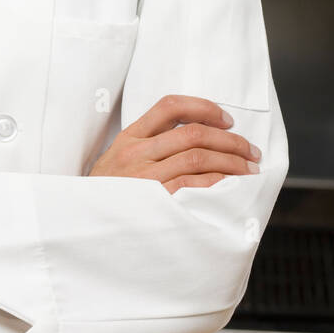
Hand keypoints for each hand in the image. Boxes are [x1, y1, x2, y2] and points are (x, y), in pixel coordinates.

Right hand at [88, 95, 260, 193]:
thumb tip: (197, 140)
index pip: (169, 106)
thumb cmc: (108, 197)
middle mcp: (136, 153)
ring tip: (248, 170)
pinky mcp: (154, 203)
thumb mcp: (117, 162)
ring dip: (231, 162)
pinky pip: (193, 185)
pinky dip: (217, 182)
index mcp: (129, 138)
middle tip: (250, 151)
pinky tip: (230, 186)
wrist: (83, 226)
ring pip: (197, 157)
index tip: (227, 119)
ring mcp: (144, 178)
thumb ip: (147, 148)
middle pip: (192, 133)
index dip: (204, 107)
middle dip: (230, 140)